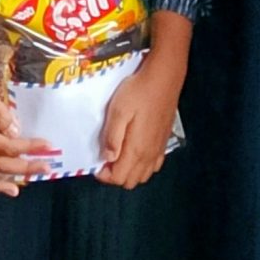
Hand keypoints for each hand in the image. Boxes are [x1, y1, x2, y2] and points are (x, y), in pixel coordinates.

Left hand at [97, 46, 185, 189]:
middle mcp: (149, 155)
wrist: (163, 78)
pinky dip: (142, 166)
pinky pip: (154, 166)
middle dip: (115, 175)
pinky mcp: (164, 142)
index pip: (118, 178)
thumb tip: (107, 158)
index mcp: (136, 150)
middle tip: (104, 158)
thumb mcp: (118, 111)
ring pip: (143, 176)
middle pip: (130, 181)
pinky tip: (135, 152)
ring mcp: (158, 149)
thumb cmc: (138, 92)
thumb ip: (111, 138)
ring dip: (128, 172)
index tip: (95, 162)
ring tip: (118, 155)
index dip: (104, 175)